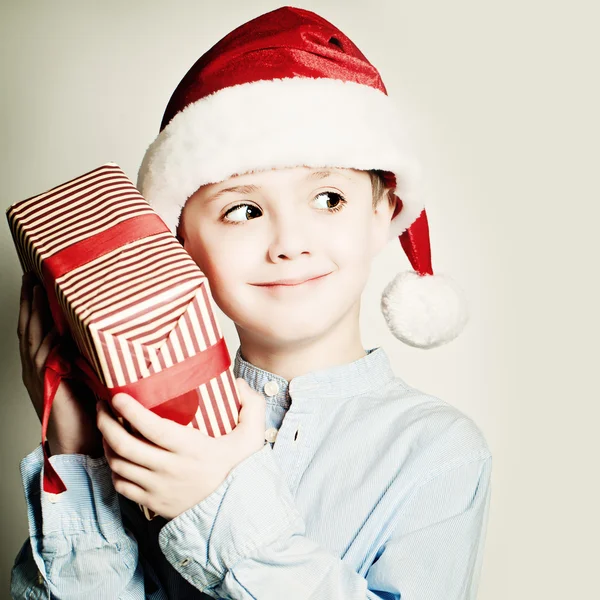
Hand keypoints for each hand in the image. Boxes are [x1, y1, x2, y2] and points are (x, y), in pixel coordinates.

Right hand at [17, 272, 102, 456]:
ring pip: (32, 338)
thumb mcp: (92, 373)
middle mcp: (38, 366)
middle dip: (30, 301)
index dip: (36, 304)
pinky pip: (44, 360)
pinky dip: (46, 343)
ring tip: (37, 290)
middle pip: (30, 327)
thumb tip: (109, 331)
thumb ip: (92, 354)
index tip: (39, 280)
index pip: (39, 327)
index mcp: (47, 361)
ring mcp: (40, 376)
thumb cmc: (91, 409)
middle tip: (32, 275)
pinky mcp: (48, 386)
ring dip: (34, 314)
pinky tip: (52, 329)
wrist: (82, 442)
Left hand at [97, 378, 266, 519]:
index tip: (117, 396)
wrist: (235, 512)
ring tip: (106, 427)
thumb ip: (251, 405)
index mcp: (191, 449)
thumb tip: (236, 383)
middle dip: (106, 422)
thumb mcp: (252, 436)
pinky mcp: (152, 503)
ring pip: (118, 465)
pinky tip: (116, 455)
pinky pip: (121, 486)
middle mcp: (170, 469)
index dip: (130, 411)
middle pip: (125, 445)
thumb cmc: (240, 470)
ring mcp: (158, 488)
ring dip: (106, 444)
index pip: (152, 427)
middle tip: (102, 406)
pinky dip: (113, 469)